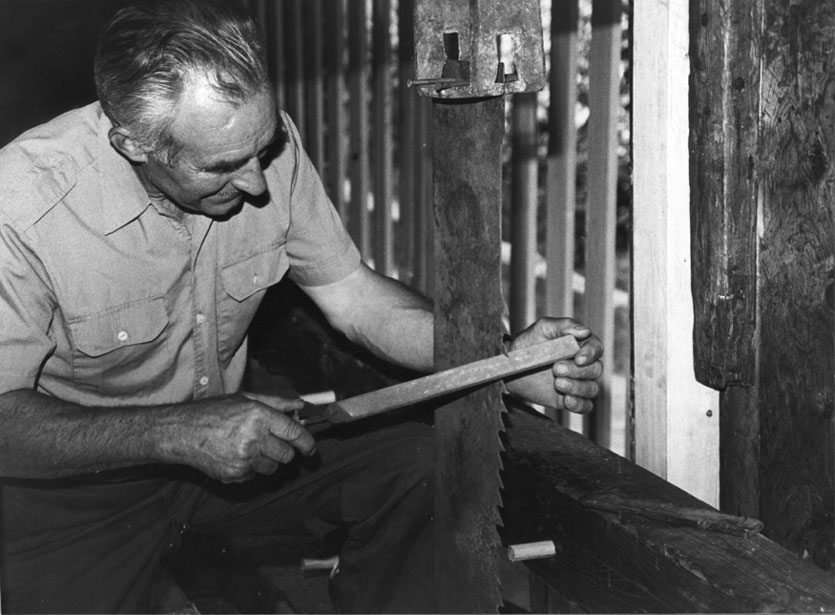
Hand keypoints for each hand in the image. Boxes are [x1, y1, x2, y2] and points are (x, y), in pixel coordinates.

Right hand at [163, 394, 315, 482]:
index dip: (306, 442)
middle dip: (285, 451)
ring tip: (249, 448)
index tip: (310, 448)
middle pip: (286, 454)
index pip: (294, 433)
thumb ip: (276, 403)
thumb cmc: (214, 412)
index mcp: (259, 416)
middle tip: (274, 445)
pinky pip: (254, 475)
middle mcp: (254, 437)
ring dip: (267, 461)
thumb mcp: (245, 399)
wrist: (182, 432)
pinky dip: (250, 469)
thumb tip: (300, 406)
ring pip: (272, 468)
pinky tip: (235, 455)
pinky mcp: (235, 474)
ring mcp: (244, 458)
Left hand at [504, 317, 602, 412]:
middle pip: (595, 370)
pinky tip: (566, 399)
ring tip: (557, 383)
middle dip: (578, 371)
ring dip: (577, 387)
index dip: (591, 353)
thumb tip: (585, 331)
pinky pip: (585, 406)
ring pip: (592, 389)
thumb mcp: (543, 328)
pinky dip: (579, 404)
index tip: (578, 358)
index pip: (596, 348)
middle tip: (556, 368)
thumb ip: (564, 326)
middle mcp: (582, 365)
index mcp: (580, 345)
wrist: (511, 366)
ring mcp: (577, 382)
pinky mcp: (569, 398)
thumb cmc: (528, 343)